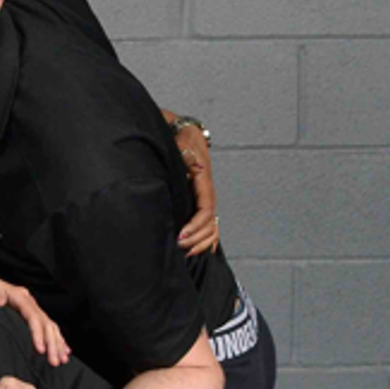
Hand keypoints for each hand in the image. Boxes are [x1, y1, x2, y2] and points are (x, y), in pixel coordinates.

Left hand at [0, 273, 69, 365]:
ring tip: (61, 361)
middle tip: (54, 362)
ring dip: (57, 344)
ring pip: (50, 327)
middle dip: (52, 344)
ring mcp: (31, 308)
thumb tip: (0, 300)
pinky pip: (48, 327)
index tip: (41, 351)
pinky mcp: (30, 314)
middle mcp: (29, 302)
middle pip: (46, 324)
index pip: (34, 317)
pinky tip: (64, 351)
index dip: (38, 334)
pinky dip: (57, 339)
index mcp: (19, 296)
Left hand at [171, 121, 218, 257]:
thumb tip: (193, 168)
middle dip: (195, 238)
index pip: (206, 210)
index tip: (181, 236)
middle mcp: (207, 193)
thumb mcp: (182, 149)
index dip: (195, 226)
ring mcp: (205, 198)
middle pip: (210, 223)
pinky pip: (210, 225)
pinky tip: (201, 251)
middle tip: (178, 247)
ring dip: (201, 242)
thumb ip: (185, 158)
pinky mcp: (200, 201)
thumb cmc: (181, 143)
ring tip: (185, 252)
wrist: (186, 136)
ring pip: (212, 227)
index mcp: (204, 183)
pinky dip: (208, 240)